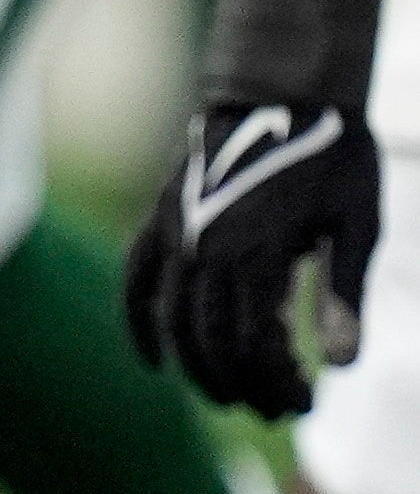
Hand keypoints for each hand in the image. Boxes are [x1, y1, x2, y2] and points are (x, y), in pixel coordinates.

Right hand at [136, 0, 415, 418]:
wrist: (284, 86)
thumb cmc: (332, 152)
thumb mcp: (356, 225)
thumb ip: (345, 296)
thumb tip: (340, 365)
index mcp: (253, 252)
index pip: (253, 346)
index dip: (277, 382)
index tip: (308, 399)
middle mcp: (202, 250)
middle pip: (210, 345)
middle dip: (244, 385)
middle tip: (279, 407)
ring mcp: (174, 235)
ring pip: (172, 324)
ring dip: (201, 368)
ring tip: (234, 394)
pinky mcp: (160, 221)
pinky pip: (135, 283)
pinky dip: (139, 325)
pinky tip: (155, 361)